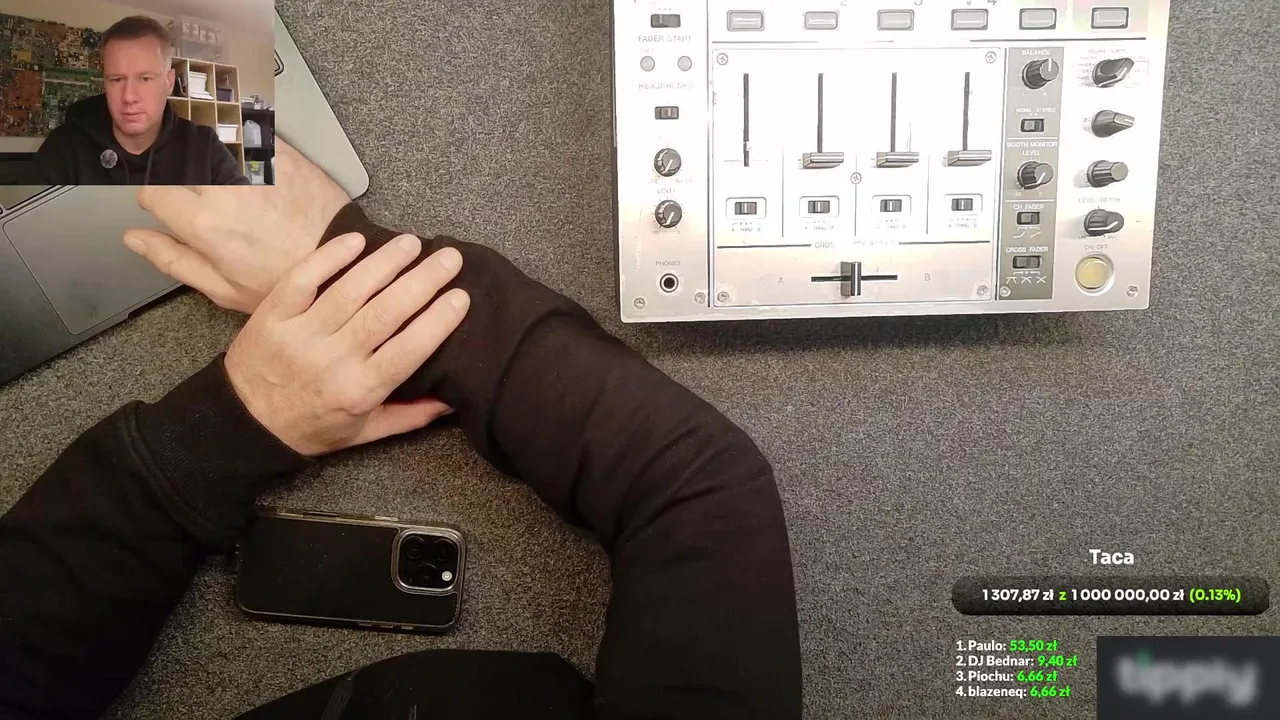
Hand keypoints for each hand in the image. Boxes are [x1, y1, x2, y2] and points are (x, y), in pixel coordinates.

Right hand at [123, 139, 350, 312]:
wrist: (344, 262)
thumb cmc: (290, 280)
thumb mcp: (225, 288)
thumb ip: (173, 259)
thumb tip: (135, 239)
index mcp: (205, 224)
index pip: (153, 191)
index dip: (156, 197)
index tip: (167, 202)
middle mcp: (225, 189)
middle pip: (178, 161)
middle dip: (180, 170)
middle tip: (196, 185)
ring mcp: (254, 167)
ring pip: (207, 138)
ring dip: (206, 147)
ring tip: (221, 170)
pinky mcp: (281, 153)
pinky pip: (245, 129)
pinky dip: (238, 132)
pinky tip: (244, 149)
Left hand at [225, 232, 468, 455]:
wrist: (245, 424)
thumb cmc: (310, 427)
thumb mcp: (365, 432)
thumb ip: (411, 415)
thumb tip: (454, 399)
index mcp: (359, 389)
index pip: (409, 350)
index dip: (438, 321)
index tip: (461, 297)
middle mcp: (333, 359)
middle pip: (386, 312)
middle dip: (423, 281)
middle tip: (449, 258)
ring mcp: (301, 334)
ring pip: (351, 290)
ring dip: (386, 262)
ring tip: (412, 243)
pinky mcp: (274, 314)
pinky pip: (304, 279)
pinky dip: (330, 257)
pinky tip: (357, 241)